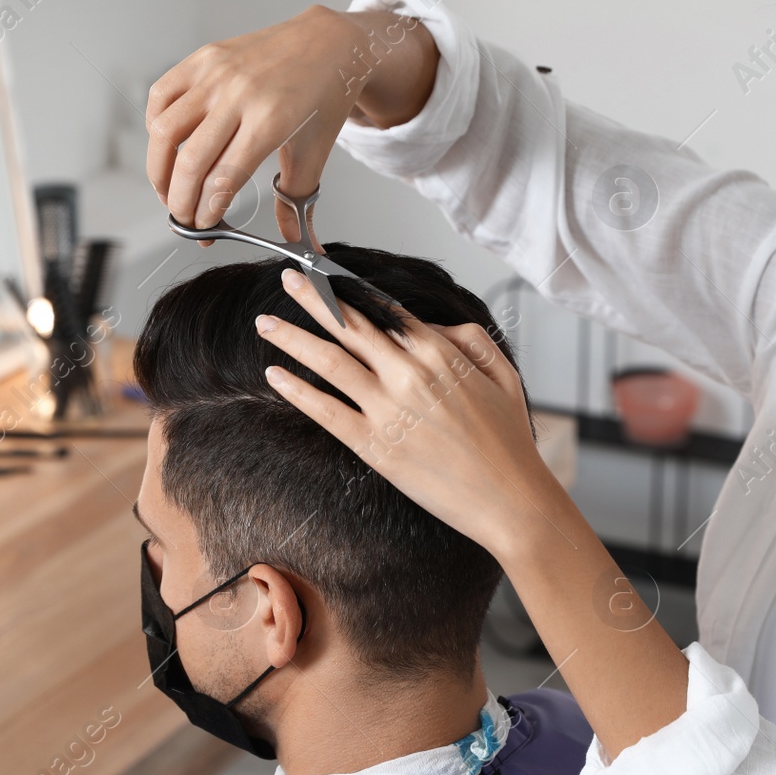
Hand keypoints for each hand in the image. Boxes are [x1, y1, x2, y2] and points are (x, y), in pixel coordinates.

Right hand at [146, 5, 437, 240]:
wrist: (327, 44)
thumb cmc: (322, 99)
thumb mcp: (315, 152)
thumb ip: (296, 200)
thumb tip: (294, 241)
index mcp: (270, 121)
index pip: (223, 178)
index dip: (206, 210)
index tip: (204, 229)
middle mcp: (239, 95)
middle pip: (191, 161)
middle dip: (181, 200)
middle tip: (183, 220)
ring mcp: (217, 74)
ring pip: (165, 130)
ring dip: (159, 170)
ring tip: (168, 191)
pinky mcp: (203, 58)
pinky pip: (162, 96)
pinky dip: (156, 127)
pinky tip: (167, 149)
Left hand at [253, 268, 561, 562]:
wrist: (510, 499)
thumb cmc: (509, 441)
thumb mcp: (503, 373)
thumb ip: (467, 338)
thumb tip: (429, 326)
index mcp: (439, 352)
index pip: (383, 309)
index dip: (349, 289)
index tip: (326, 275)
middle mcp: (408, 373)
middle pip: (348, 325)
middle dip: (313, 297)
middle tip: (287, 279)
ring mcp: (388, 410)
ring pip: (328, 361)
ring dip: (292, 338)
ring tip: (265, 323)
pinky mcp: (374, 446)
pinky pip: (325, 411)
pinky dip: (296, 389)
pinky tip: (274, 375)